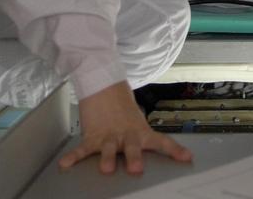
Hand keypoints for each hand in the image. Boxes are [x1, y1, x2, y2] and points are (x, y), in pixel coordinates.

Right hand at [58, 82, 191, 175]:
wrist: (103, 82)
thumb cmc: (120, 105)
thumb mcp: (135, 121)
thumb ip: (139, 137)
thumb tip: (142, 156)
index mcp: (140, 131)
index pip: (160, 141)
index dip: (174, 150)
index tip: (187, 158)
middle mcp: (126, 135)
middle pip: (132, 147)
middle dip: (134, 158)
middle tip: (136, 169)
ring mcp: (109, 136)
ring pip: (110, 149)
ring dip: (108, 158)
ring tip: (106, 168)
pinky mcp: (92, 136)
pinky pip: (82, 149)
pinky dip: (73, 157)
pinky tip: (66, 164)